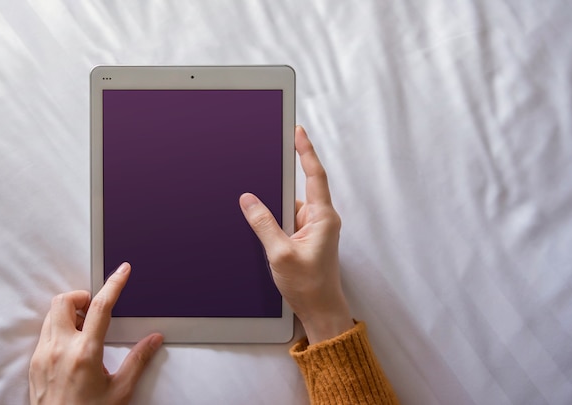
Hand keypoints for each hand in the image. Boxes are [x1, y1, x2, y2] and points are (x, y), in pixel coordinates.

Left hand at [29, 263, 162, 404]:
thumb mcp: (120, 390)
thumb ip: (138, 360)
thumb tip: (153, 339)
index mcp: (85, 353)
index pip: (100, 307)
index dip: (114, 284)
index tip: (122, 271)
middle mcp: (59, 350)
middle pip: (64, 301)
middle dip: (81, 296)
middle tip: (96, 307)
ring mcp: (43, 356)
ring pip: (51, 315)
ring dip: (69, 312)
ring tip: (86, 328)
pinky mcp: (34, 364)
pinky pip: (44, 333)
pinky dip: (59, 328)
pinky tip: (73, 345)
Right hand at [240, 126, 353, 343]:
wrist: (320, 310)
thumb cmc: (308, 286)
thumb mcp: (279, 253)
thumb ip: (263, 223)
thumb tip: (249, 199)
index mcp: (323, 217)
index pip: (315, 175)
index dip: (306, 151)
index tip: (298, 131)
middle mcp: (321, 219)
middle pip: (299, 188)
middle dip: (280, 180)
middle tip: (262, 166)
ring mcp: (314, 229)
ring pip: (290, 206)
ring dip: (275, 207)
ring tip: (259, 215)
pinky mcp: (306, 238)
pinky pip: (288, 220)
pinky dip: (275, 221)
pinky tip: (262, 228)